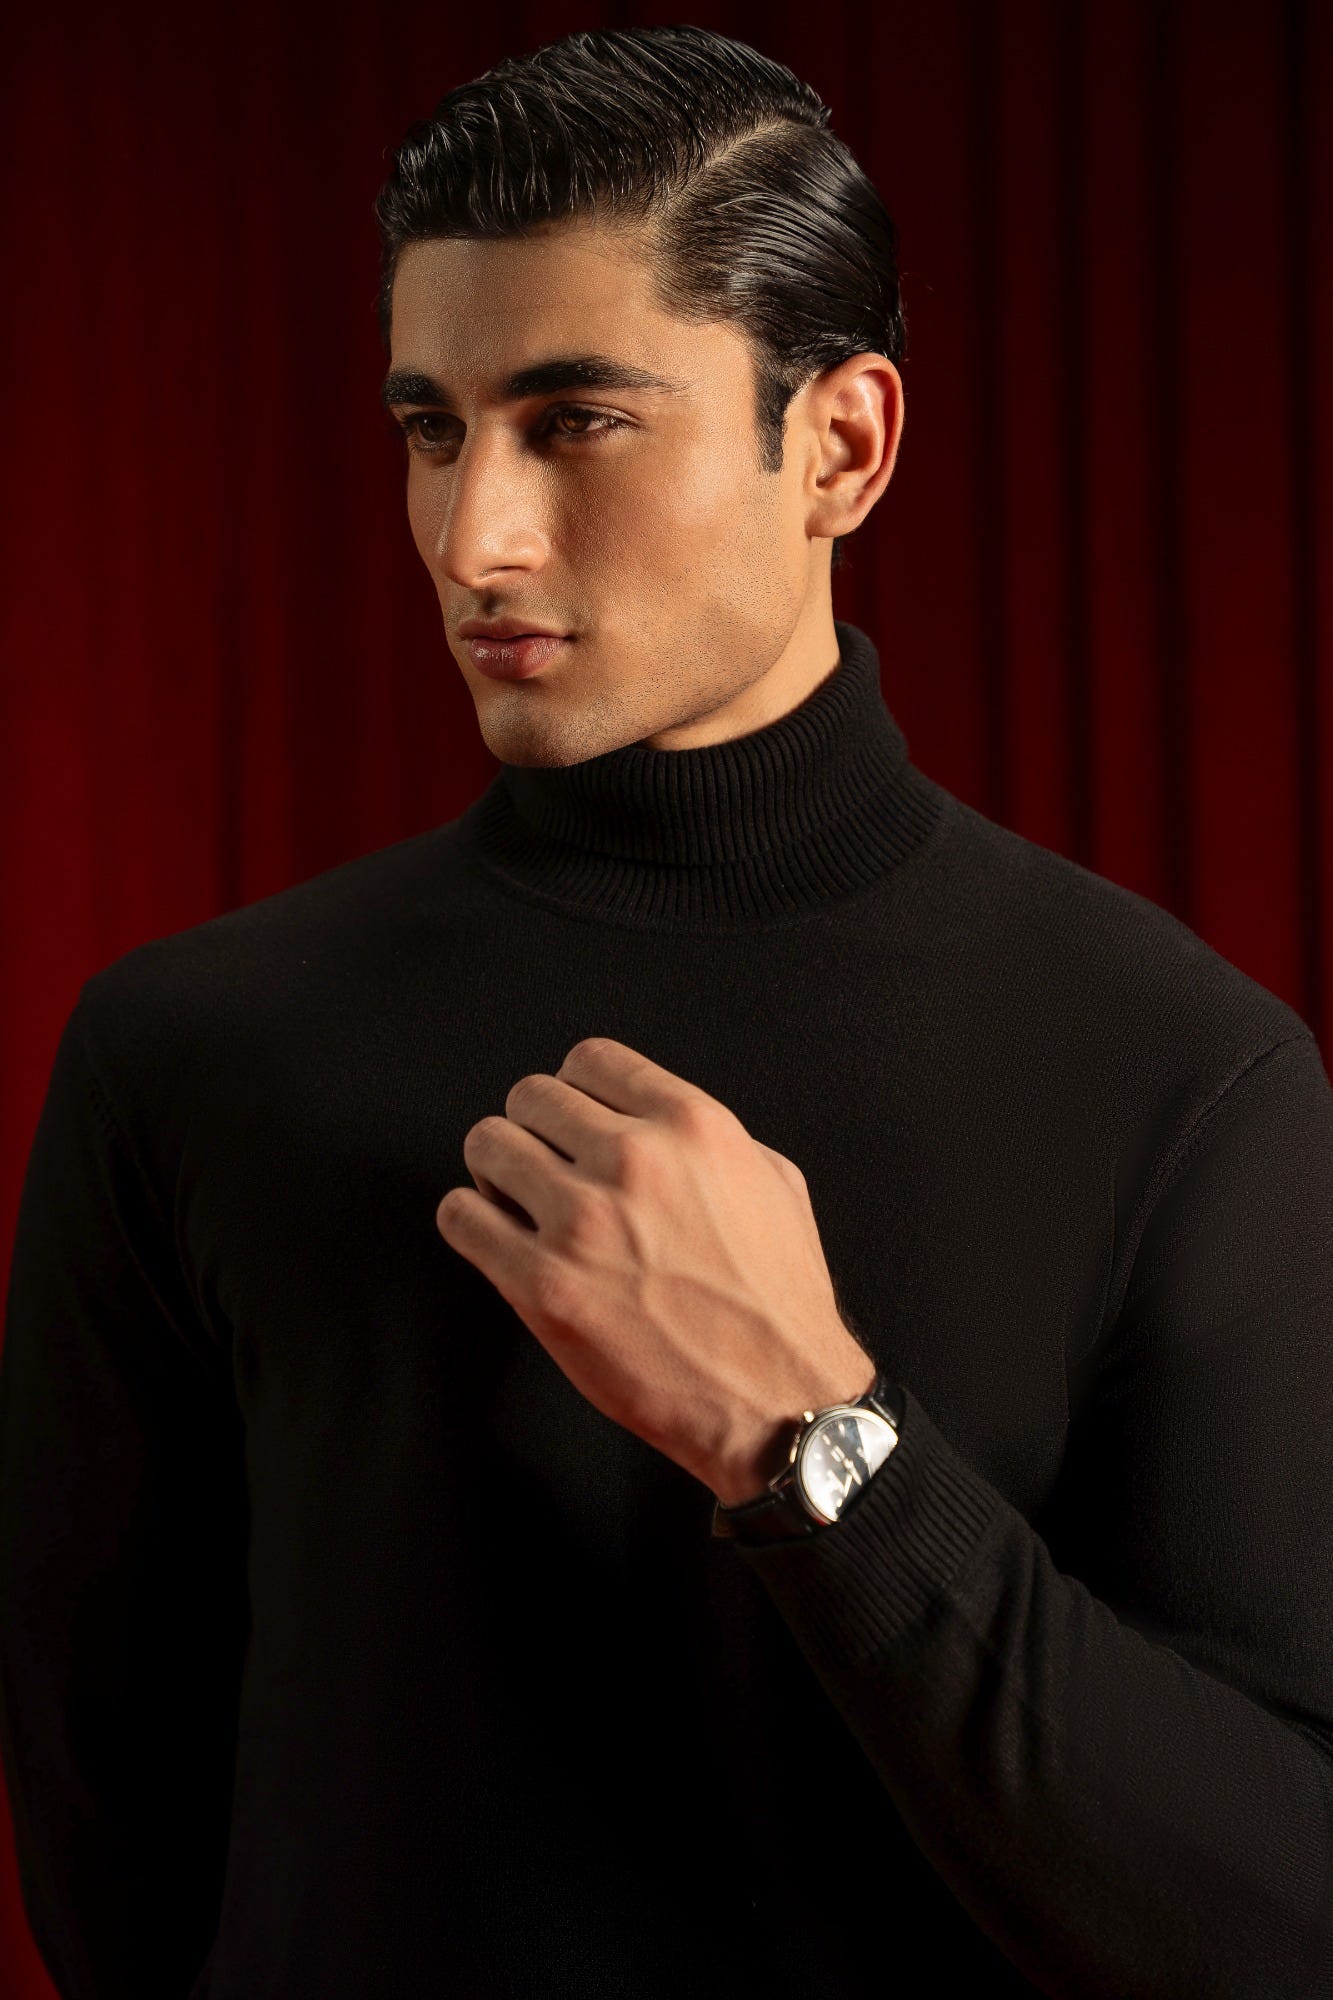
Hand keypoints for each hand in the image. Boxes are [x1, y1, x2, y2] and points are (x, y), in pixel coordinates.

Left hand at [436, 1036, 875, 1504]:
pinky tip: (496, 1240)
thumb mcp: (774, 1182)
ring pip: (486, 1146)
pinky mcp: (542, 1284)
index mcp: (692, 1127)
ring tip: (516, 1203)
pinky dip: (469, 1222)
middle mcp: (633, 1160)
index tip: (572, 1119)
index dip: (575, 1090)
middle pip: (530, 1097)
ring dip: (495, 1172)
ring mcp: (582, 1221)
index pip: (590, 1060)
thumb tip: (656, 1123)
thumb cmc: (778, 1302)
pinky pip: (460, 1217)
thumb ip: (711, 1140)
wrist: (777, 1398)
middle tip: (543, 1165)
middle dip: (533, 1129)